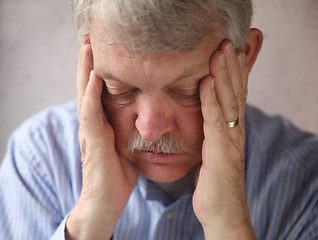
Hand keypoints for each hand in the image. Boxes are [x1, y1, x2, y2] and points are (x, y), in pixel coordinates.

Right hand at [66, 43, 138, 238]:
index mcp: (102, 125)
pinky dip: (91, 95)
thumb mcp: (127, 148)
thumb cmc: (118, 175)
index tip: (102, 52)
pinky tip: (95, 77)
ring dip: (86, 71)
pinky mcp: (93, 142)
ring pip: (85, 96)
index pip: (98, 93)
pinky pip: (91, 114)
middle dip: (88, 64)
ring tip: (87, 49)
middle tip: (89, 40)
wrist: (106, 201)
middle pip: (88, 88)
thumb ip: (131, 132)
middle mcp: (92, 125)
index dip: (98, 72)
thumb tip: (147, 122)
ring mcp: (90, 132)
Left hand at [193, 40, 255, 238]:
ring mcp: (229, 141)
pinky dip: (212, 99)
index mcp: (231, 131)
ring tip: (221, 52)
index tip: (228, 51)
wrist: (221, 212)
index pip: (234, 96)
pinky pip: (215, 120)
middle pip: (235, 94)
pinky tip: (208, 81)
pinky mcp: (221, 152)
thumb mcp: (212, 153)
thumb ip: (211, 135)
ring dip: (224, 75)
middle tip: (228, 42)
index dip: (233, 73)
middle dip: (231, 67)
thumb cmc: (214, 183)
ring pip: (228, 102)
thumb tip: (206, 121)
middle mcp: (234, 132)